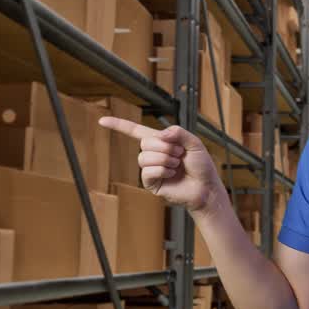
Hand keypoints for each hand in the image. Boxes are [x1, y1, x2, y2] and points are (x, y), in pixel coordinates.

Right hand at [99, 117, 225, 215]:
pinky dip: (162, 170)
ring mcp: (150, 169)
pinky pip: (147, 171)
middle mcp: (153, 154)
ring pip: (144, 157)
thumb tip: (161, 134)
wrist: (206, 187)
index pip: (135, 131)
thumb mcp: (194, 143)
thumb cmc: (201, 166)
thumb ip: (178, 133)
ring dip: (165, 159)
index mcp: (161, 142)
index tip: (102, 121)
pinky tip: (172, 174)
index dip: (119, 125)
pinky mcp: (151, 183)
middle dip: (165, 147)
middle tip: (180, 154)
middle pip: (144, 143)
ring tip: (177, 164)